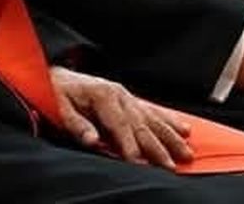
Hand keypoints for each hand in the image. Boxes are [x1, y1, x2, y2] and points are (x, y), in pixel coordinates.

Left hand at [49, 67, 192, 168]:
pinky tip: (185, 129)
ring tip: (185, 154)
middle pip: (142, 125)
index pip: (120, 125)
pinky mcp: (131, 100)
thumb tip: (92, 140)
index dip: (130, 145)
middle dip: (157, 147)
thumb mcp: (59, 108)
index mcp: (103, 95)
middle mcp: (120, 95)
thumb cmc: (58, 94)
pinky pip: (155, 111)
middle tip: (170, 166)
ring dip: (171, 138)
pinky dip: (170, 121)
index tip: (138, 163)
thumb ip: (77, 125)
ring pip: (154, 119)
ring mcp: (128, 96)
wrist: (58, 75)